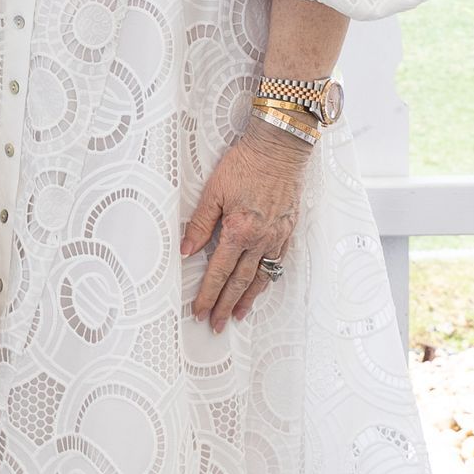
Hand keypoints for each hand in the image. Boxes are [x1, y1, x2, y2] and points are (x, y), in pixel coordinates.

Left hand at [180, 122, 306, 332]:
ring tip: (237, 315)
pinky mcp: (287, 230)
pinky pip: (277, 262)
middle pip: (239, 282)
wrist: (280, 148)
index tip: (199, 311)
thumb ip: (200, 224)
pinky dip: (268, 279)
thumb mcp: (214, 191)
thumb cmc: (245, 164)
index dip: (207, 294)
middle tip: (216, 325)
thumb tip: (186, 251)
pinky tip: (261, 287)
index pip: (218, 272)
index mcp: (238, 231)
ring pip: (261, 277)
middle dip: (225, 305)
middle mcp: (259, 239)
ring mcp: (276, 236)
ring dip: (247, 299)